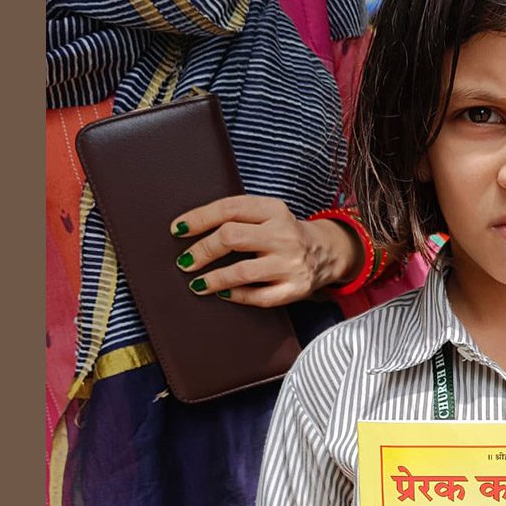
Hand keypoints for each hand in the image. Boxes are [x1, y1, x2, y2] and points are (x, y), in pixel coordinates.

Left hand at [169, 196, 361, 306]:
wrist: (328, 252)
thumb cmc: (285, 233)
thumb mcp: (269, 215)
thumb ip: (238, 217)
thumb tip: (190, 228)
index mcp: (274, 210)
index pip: (230, 209)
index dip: (199, 218)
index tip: (177, 229)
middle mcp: (284, 235)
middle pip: (232, 238)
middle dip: (202, 250)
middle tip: (185, 261)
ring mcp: (291, 263)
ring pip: (242, 271)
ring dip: (213, 279)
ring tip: (197, 283)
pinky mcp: (295, 289)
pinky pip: (259, 297)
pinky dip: (236, 296)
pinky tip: (224, 294)